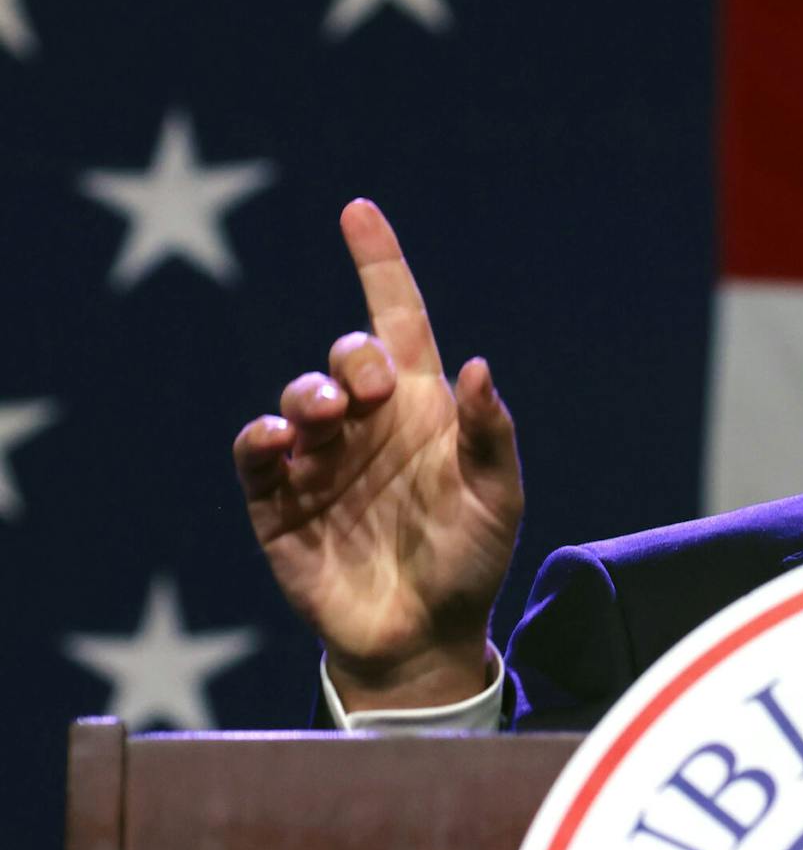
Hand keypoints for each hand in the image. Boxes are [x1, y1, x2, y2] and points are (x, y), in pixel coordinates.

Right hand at [233, 199, 522, 709]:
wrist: (423, 638)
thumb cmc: (470, 560)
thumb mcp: (498, 498)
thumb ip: (492, 434)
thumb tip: (482, 366)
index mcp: (423, 408)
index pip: (398, 320)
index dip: (379, 264)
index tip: (358, 211)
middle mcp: (368, 423)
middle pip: (348, 356)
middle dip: (353, 357)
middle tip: (368, 390)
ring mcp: (320, 459)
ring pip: (298, 399)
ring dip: (309, 396)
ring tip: (328, 417)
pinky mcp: (279, 501)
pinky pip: (257, 454)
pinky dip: (262, 439)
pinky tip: (279, 443)